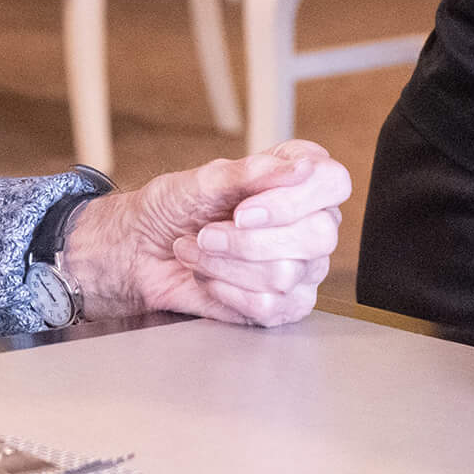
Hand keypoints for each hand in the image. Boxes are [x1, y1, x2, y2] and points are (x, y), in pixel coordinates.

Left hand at [61, 140, 349, 328]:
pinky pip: (270, 306)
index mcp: (297, 179)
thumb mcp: (204, 179)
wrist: (142, 250)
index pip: (332, 182)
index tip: (244, 207)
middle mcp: (310, 221)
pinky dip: (227, 291)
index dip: (291, 199)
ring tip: (197, 251)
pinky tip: (210, 279)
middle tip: (208, 232)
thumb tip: (301, 167)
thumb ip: (251, 172)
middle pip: (318, 235)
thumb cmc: (174, 207)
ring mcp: (303, 267)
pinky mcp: (286, 306)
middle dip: (248, 238)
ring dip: (226, 263)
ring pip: (286, 273)